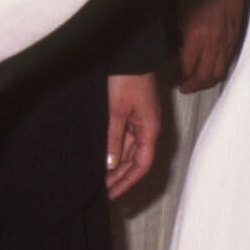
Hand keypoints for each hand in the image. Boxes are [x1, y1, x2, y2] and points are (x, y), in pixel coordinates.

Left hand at [105, 72, 162, 198]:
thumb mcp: (117, 110)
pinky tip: (102, 158)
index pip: (142, 166)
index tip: (111, 195)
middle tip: (101, 192)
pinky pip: (125, 139)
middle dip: (120, 178)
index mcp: (150, 129)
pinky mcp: (132, 114)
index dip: (127, 182)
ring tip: (99, 179)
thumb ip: (114, 138)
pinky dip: (114, 151)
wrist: (131, 54)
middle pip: (136, 161)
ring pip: (130, 152)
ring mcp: (140, 121)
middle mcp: (148, 128)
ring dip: (116, 167)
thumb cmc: (128, 78)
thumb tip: (111, 164)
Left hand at [175, 0, 246, 92]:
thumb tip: (177, 56)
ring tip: (198, 83)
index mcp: (196, 37)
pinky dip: (219, 69)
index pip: (187, 68)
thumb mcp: (180, 16)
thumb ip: (180, 39)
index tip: (172, 80)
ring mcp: (227, 41)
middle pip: (205, 76)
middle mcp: (213, 43)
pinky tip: (211, 69)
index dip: (178, 78)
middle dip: (193, 86)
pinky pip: (228, 61)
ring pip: (219, 72)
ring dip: (207, 81)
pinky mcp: (236, 38)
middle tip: (184, 87)